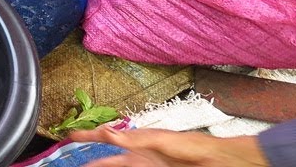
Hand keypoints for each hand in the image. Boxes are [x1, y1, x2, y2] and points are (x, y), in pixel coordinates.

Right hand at [71, 125, 269, 166]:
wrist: (223, 163)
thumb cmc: (197, 147)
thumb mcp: (163, 140)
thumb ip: (136, 139)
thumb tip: (108, 132)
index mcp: (141, 142)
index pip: (109, 139)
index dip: (90, 137)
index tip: (72, 136)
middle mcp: (142, 157)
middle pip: (110, 162)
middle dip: (92, 162)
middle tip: (74, 164)